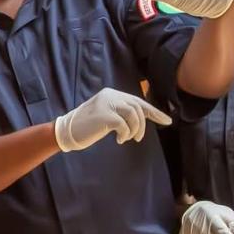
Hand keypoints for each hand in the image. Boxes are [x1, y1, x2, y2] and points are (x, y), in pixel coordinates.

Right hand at [53, 87, 171, 151]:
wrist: (66, 131)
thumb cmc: (88, 126)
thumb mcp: (107, 115)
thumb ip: (121, 112)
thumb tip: (141, 119)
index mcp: (112, 94)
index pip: (138, 101)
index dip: (154, 111)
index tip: (167, 121)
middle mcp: (110, 95)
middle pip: (138, 107)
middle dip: (142, 125)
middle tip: (138, 139)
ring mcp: (106, 104)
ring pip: (134, 114)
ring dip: (135, 130)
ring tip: (128, 139)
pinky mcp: (104, 115)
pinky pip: (124, 124)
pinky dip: (125, 134)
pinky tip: (119, 140)